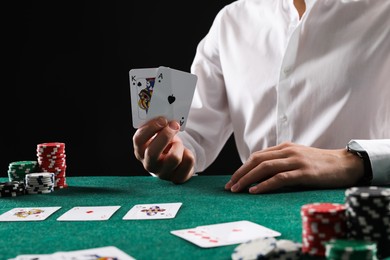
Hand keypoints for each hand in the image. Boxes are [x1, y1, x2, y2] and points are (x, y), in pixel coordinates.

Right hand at [133, 117, 194, 183]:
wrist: (174, 159)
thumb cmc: (164, 143)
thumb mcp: (158, 134)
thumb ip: (159, 126)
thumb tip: (168, 119)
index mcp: (140, 151)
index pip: (138, 140)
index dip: (150, 128)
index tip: (162, 119)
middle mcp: (149, 164)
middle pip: (152, 152)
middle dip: (165, 135)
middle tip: (174, 125)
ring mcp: (163, 173)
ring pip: (173, 158)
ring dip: (178, 145)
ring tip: (177, 143)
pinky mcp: (177, 178)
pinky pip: (188, 161)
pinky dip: (189, 152)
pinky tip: (184, 152)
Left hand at [225, 142, 363, 193]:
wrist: (345, 164)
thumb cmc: (320, 163)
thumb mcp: (298, 157)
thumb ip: (281, 161)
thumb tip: (261, 174)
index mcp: (285, 147)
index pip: (257, 156)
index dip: (243, 167)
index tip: (233, 179)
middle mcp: (288, 151)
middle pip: (257, 160)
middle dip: (240, 173)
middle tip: (230, 186)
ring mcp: (296, 161)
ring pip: (265, 167)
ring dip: (248, 179)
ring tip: (237, 189)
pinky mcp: (304, 172)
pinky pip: (280, 177)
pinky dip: (265, 184)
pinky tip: (255, 191)